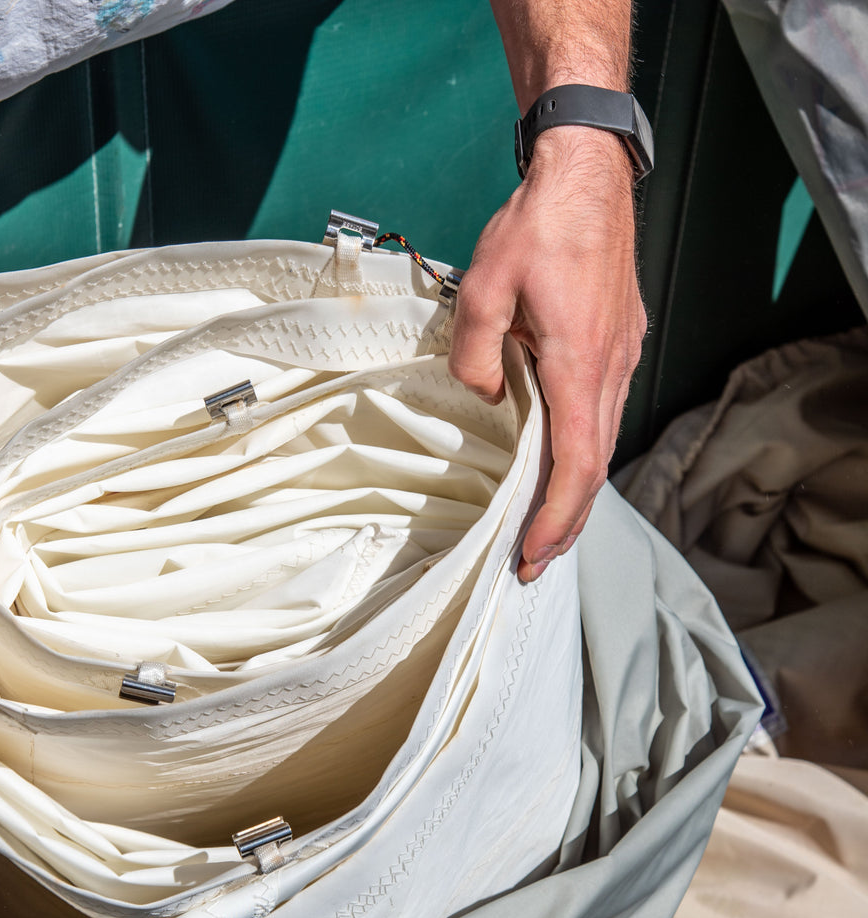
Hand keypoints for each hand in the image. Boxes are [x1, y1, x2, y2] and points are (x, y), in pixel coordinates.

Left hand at [450, 125, 645, 579]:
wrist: (585, 177)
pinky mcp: (619, 342)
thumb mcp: (482, 289)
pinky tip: (557, 458)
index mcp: (579, 364)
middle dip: (564, 522)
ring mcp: (621, 356)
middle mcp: (610, 370)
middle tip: (532, 561)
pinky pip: (602, 412)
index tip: (533, 554)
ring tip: (542, 523)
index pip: (576, 464)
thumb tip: (483, 397)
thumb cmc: (536, 228)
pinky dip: (581, 451)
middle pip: (594, 467)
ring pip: (601, 441)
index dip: (555, 517)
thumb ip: (474, 354)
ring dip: (573, 489)